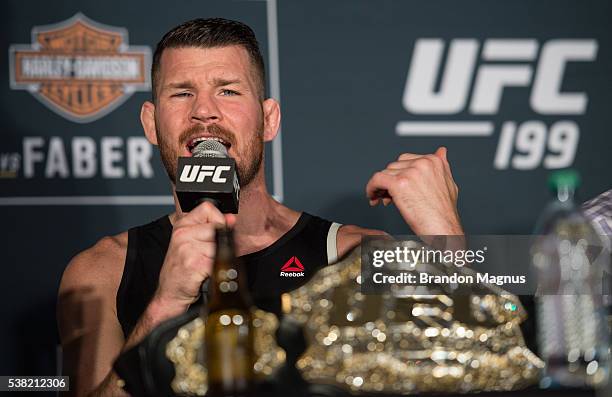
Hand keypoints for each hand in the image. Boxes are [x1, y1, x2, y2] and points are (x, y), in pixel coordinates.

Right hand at [151, 201, 235, 318]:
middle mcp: (183, 234)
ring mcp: (187, 248)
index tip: (219, 230)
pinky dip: (216, 270)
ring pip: (220, 246)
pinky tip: (205, 273)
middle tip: (210, 256)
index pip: (208, 208)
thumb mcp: (192, 243)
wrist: (170, 293)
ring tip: (206, 265)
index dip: (218, 219)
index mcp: (182, 225)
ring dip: (219, 258)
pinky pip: (217, 261)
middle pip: (217, 228)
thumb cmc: (182, 269)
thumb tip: (230, 219)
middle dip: (220, 243)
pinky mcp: (194, 263)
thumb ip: (211, 228)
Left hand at [365, 147, 462, 235]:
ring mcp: (410, 172)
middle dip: (390, 181)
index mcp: (433, 161)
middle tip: (388, 196)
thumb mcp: (449, 184)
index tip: (397, 187)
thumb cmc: (444, 213)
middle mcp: (422, 163)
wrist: (442, 229)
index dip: (399, 174)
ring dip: (381, 187)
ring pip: (385, 173)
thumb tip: (441, 151)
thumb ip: (442, 166)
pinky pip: (377, 179)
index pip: (406, 160)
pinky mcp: (399, 183)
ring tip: (383, 200)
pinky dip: (371, 188)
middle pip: (394, 166)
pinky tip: (372, 197)